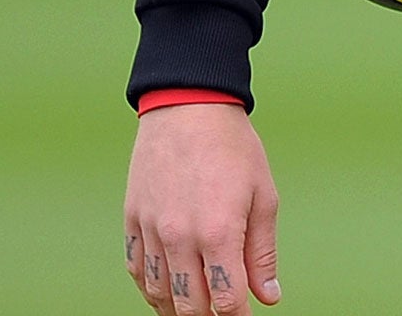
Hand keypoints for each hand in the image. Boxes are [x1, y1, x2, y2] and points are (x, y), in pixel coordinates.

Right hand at [124, 103, 280, 314]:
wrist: (189, 106)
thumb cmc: (233, 147)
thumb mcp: (263, 196)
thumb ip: (262, 252)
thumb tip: (268, 296)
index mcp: (218, 232)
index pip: (226, 301)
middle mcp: (179, 237)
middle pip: (189, 307)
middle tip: (223, 312)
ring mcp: (151, 230)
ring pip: (158, 294)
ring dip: (179, 308)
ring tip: (197, 307)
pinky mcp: (133, 220)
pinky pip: (137, 270)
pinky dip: (152, 287)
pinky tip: (168, 288)